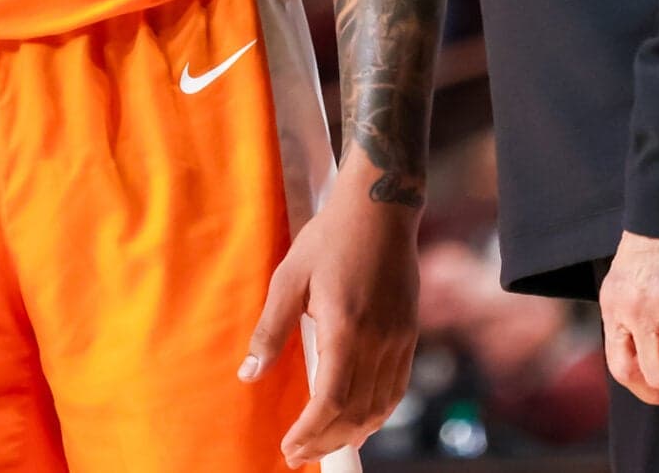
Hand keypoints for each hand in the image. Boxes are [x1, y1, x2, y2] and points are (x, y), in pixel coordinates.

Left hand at [240, 159, 420, 466]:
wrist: (380, 210)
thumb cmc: (330, 239)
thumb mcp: (289, 279)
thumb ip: (271, 331)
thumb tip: (249, 374)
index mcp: (346, 328)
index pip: (332, 400)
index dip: (311, 431)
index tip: (290, 446)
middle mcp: (378, 341)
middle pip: (357, 412)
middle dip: (327, 441)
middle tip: (300, 453)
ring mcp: (399, 339)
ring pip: (380, 406)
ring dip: (352, 433)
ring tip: (325, 444)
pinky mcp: (409, 333)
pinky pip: (396, 388)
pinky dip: (377, 413)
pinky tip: (358, 419)